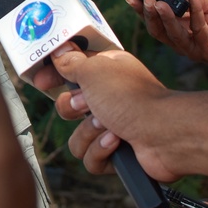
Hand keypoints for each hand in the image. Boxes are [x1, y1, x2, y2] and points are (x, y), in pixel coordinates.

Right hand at [49, 46, 179, 182]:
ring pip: (78, 136)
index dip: (55, 76)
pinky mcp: (118, 154)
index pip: (71, 71)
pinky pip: (91, 158)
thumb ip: (71, 62)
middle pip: (69, 107)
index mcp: (105, 74)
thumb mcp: (94, 71)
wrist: (165, 134)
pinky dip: (102, 151)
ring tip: (110, 127)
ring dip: (89, 133)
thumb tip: (61, 50)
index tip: (42, 81)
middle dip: (73, 109)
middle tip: (87, 105)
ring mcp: (114, 127)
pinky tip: (117, 142)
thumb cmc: (133, 98)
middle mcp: (109, 99)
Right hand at [126, 0, 207, 79]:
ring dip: (164, 17)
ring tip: (157, 2)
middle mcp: (184, 40)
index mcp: (181, 28)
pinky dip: (195, 12)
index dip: (142, 10)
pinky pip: (198, 30)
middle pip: (158, 30)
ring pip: (172, 34)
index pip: (157, 19)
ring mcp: (195, 48)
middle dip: (148, 15)